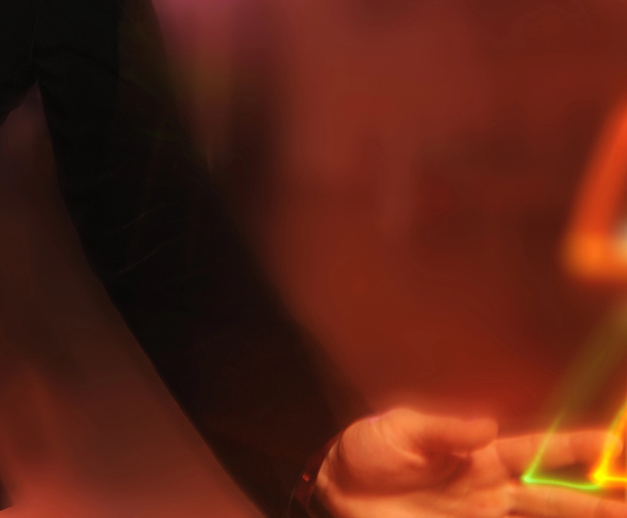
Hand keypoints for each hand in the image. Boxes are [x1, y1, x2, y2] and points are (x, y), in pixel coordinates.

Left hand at [318, 409, 626, 515]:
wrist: (336, 489)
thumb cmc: (367, 451)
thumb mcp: (399, 431)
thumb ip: (443, 430)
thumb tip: (488, 425)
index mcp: (479, 456)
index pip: (536, 451)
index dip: (573, 449)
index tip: (611, 445)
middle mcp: (490, 490)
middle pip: (554, 497)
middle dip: (597, 501)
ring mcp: (481, 516)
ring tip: (617, 515)